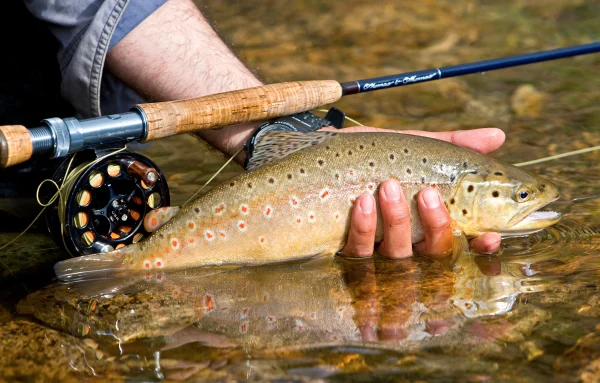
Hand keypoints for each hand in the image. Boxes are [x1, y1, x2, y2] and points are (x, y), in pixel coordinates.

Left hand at [328, 126, 504, 258]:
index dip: (481, 247)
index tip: (490, 235)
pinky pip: (359, 252)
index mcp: (428, 222)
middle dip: (437, 227)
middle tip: (428, 193)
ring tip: (388, 186)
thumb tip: (500, 136)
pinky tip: (363, 202)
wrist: (319, 152)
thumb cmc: (370, 154)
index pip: (463, 244)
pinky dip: (364, 228)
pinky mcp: (346, 250)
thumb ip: (454, 146)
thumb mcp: (412, 147)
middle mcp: (407, 241)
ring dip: (398, 222)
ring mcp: (376, 249)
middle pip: (433, 254)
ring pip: (398, 256)